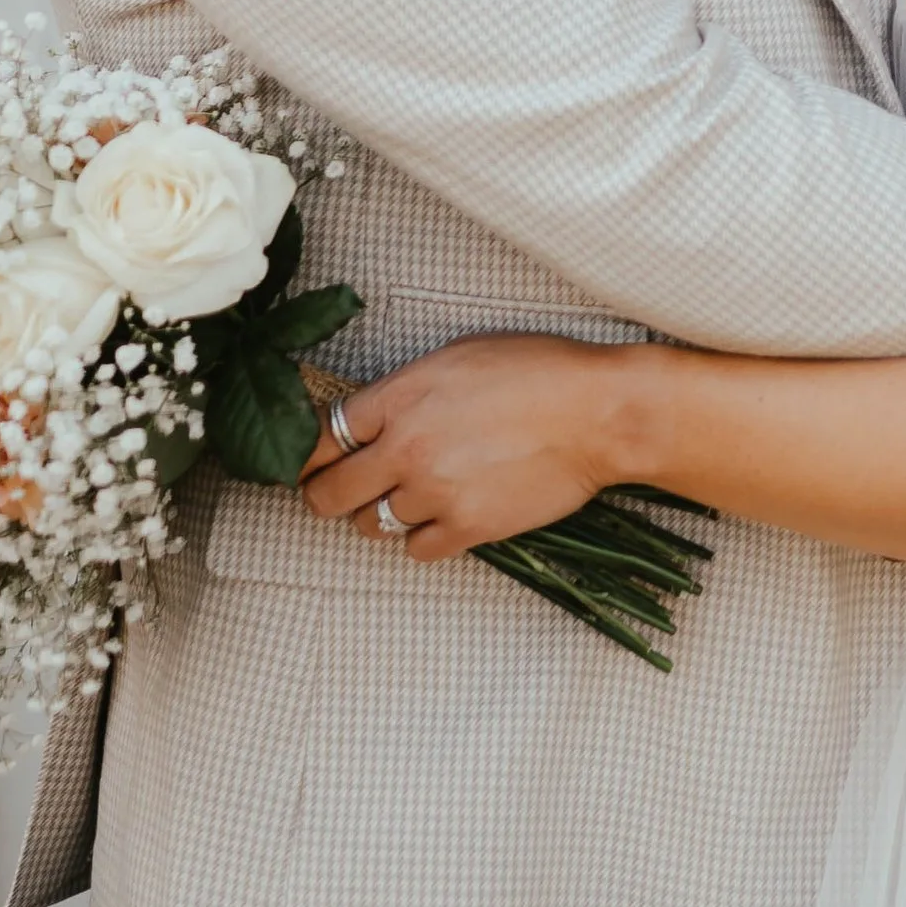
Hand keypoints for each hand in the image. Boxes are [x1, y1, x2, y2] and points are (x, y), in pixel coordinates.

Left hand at [299, 334, 629, 559]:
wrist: (598, 413)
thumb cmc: (538, 371)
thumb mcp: (459, 356)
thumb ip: (405, 390)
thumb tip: (368, 420)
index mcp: (401, 395)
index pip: (319, 437)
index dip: (307, 455)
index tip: (311, 463)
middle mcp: (407, 447)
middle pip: (328, 494)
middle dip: (327, 494)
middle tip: (341, 490)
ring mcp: (435, 492)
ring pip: (371, 524)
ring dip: (381, 512)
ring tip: (410, 495)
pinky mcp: (467, 527)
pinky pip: (415, 549)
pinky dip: (422, 537)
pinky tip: (443, 513)